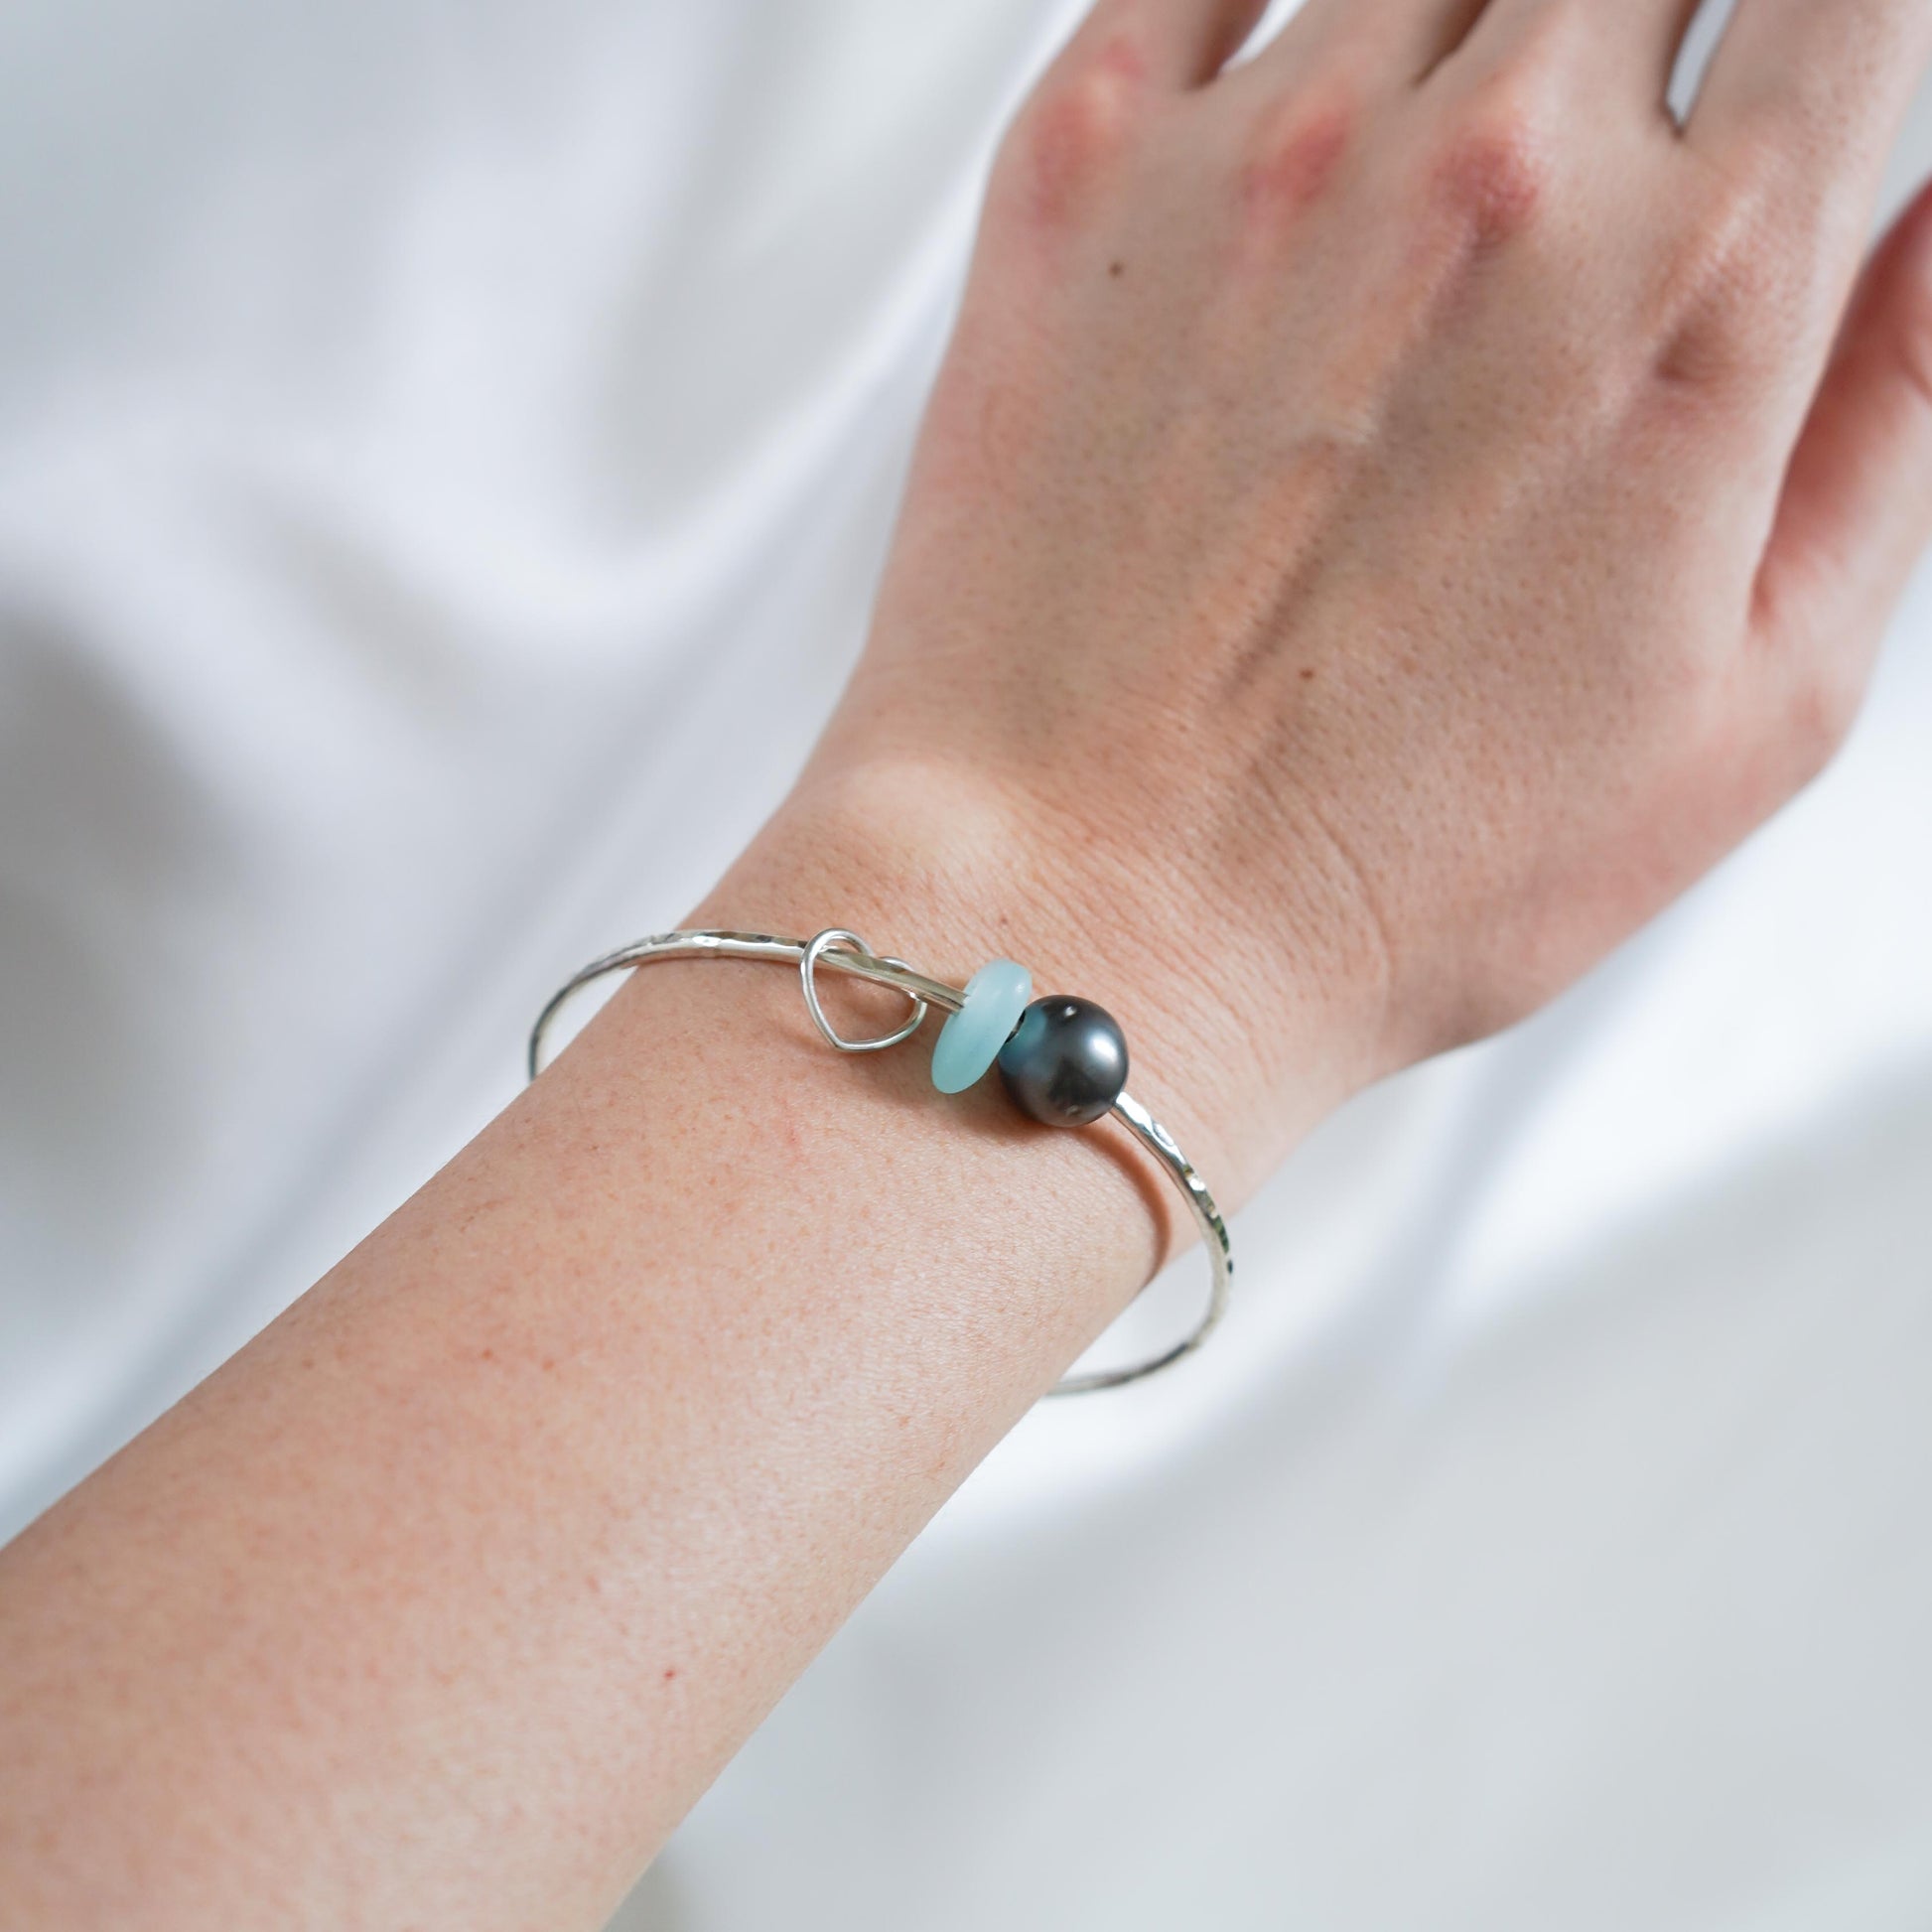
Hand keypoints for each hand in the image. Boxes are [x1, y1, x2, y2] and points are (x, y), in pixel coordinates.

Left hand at [717, 0, 1931, 1203]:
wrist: (1093, 907)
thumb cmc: (1390, 867)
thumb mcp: (1756, 706)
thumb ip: (1893, 413)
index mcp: (1694, 288)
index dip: (1830, 12)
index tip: (1793, 54)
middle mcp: (1492, 175)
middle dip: (1655, 14)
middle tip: (1605, 130)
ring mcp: (1266, 152)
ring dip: (1473, 17)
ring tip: (1445, 175)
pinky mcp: (1076, 174)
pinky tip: (1306, 104)